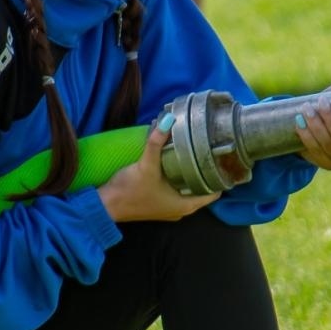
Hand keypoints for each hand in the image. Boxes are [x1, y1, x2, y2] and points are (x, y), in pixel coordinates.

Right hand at [98, 116, 220, 221]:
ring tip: (197, 154)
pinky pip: (177, 191)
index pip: (214, 193)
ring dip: (192, 175)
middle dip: (207, 172)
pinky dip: (180, 179)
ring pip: (189, 190)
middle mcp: (181, 210)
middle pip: (203, 190)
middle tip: (211, 151)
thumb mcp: (146, 165)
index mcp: (185, 206)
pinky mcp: (158, 204)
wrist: (105, 206)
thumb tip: (167, 119)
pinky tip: (177, 164)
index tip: (224, 159)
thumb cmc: (128, 191)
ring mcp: (168, 209)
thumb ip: (156, 142)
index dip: (221, 176)